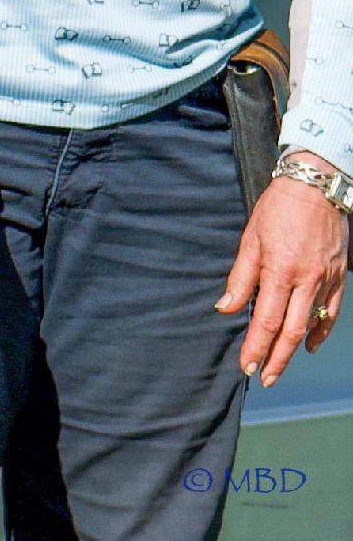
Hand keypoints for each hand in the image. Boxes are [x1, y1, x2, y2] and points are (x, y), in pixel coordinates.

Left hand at [216, 158, 348, 387]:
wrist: (316, 186)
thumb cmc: (279, 208)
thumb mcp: (251, 237)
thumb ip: (240, 276)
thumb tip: (226, 307)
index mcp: (279, 270)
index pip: (266, 319)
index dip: (256, 347)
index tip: (247, 365)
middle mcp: (305, 280)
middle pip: (290, 331)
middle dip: (275, 359)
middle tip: (264, 378)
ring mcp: (324, 280)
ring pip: (310, 325)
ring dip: (294, 349)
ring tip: (279, 365)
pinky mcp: (337, 276)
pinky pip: (332, 311)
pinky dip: (320, 331)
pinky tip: (308, 343)